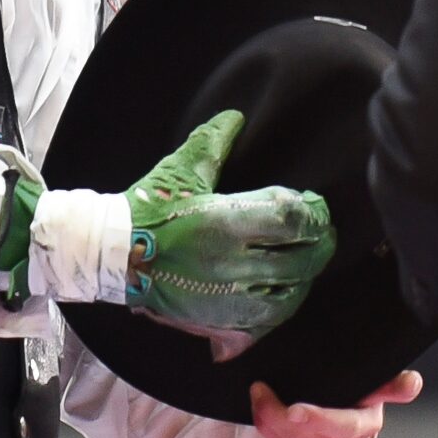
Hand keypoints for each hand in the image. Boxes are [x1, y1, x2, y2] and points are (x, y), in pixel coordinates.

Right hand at [126, 111, 335, 348]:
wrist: (113, 255)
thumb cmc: (147, 210)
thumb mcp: (180, 170)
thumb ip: (212, 143)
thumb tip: (236, 117)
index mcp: (225, 223)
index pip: (291, 218)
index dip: (314, 211)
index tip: (315, 204)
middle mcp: (231, 264)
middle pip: (301, 258)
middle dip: (320, 242)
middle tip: (324, 231)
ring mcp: (228, 297)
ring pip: (290, 292)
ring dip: (307, 275)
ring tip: (309, 258)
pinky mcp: (220, 319)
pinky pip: (268, 319)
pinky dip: (285, 304)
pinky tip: (287, 290)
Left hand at [253, 370, 423, 437]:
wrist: (356, 418)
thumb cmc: (362, 394)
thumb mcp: (377, 385)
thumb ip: (393, 385)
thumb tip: (413, 384)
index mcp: (367, 422)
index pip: (345, 425)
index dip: (319, 419)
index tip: (294, 410)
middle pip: (308, 436)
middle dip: (280, 415)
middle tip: (261, 391)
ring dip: (268, 420)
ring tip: (257, 394)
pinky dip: (268, 430)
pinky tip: (260, 410)